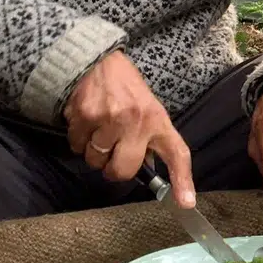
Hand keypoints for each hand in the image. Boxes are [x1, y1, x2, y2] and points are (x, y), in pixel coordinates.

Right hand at [65, 50, 196, 207]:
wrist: (95, 60)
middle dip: (114, 169)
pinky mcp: (84, 116)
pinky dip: (77, 139)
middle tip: (112, 152)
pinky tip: (85, 121)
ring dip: (93, 152)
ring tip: (98, 129)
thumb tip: (147, 169)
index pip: (176, 153)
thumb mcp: (147, 107)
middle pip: (123, 171)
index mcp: (158, 119)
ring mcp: (109, 119)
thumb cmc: (125, 87)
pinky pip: (76, 146)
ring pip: (95, 161)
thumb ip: (149, 136)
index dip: (182, 180)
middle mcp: (136, 121)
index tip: (185, 203)